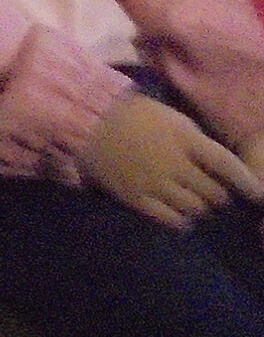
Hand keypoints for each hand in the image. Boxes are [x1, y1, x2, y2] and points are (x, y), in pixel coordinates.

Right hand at [82, 92, 263, 228]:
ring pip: (196, 209)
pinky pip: (171, 219)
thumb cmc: (134, 116)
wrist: (88, 125)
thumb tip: (219, 165)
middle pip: (215, 194)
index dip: (248, 183)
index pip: (228, 166)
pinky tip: (179, 214)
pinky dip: (181, 220)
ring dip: (199, 206)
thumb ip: (196, 141)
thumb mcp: (172, 118)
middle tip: (210, 190)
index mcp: (185, 140)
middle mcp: (175, 165)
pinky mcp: (137, 199)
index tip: (258, 195)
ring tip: (192, 200)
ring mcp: (155, 184)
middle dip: (217, 193)